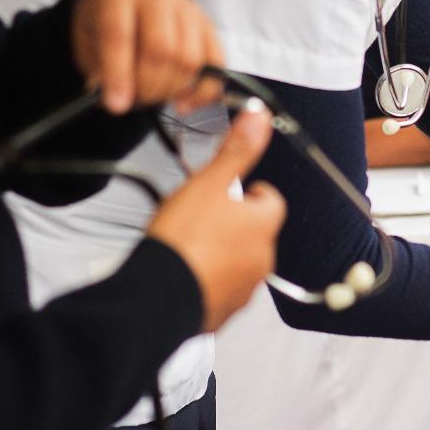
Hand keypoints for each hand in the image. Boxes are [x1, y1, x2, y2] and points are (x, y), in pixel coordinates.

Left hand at [72, 0, 223, 114]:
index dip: (118, 75)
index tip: (116, 105)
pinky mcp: (208, 25)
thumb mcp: (88, 41)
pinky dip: (203, 91)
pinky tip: (184, 102)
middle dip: (149, 86)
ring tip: (156, 96)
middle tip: (137, 101)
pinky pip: (216, 63)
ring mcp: (187, 9)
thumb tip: (119, 100)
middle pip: (162, 50)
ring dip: (172, 89)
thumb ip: (99, 69)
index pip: (120, 36)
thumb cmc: (106, 22)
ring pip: (190, 60)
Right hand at [148, 109, 284, 331]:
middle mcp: (262, 259)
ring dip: (221, 251)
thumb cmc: (183, 242)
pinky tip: (182, 270)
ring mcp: (244, 289)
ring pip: (239, 261)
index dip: (251, 192)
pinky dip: (207, 279)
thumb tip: (259, 118)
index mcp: (263, 226)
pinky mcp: (222, 311)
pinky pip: (221, 289)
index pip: (271, 200)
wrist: (158, 298)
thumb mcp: (208, 184)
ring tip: (189, 243)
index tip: (232, 189)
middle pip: (255, 231)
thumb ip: (236, 151)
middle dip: (234, 223)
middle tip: (203, 216)